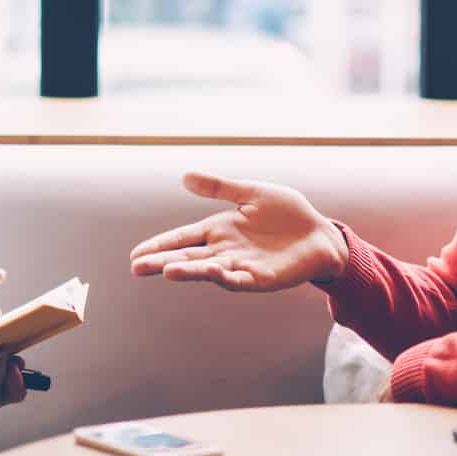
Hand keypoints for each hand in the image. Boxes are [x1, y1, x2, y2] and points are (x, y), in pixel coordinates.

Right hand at [129, 172, 349, 291]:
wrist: (320, 234)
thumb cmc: (288, 214)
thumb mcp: (251, 193)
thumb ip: (219, 187)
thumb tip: (185, 177)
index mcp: (219, 230)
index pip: (182, 238)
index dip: (160, 246)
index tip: (135, 255)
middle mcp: (225, 250)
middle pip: (188, 257)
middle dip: (162, 262)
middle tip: (136, 267)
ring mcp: (242, 266)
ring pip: (208, 270)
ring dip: (189, 271)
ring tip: (167, 271)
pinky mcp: (261, 278)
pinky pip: (239, 279)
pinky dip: (225, 276)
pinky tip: (211, 272)